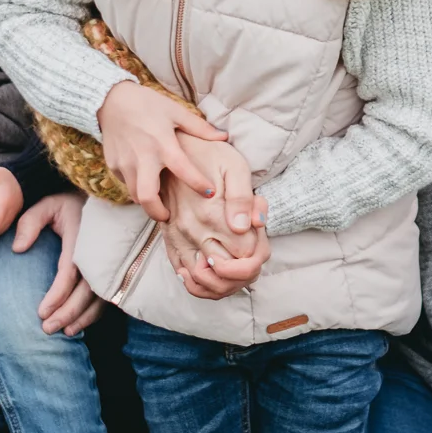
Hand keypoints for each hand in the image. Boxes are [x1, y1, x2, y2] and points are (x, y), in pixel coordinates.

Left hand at [15, 193, 104, 335]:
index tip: (41, 312)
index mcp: (82, 236)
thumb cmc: (68, 206)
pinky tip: (78, 325)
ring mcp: (110, 263)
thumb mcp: (47, 206)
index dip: (57, 294)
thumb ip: (29, 223)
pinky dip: (93, 314)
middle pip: (86, 290)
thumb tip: (18, 249)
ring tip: (64, 332)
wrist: (100, 201)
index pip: (70, 271)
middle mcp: (99, 252)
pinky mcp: (113, 272)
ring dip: (82, 317)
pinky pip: (106, 298)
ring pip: (99, 298)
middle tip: (47, 328)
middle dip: (67, 312)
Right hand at [96, 81, 227, 221]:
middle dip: (158, 212)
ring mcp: (125, 163)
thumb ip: (199, 128)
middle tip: (169, 215)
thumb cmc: (148, 104)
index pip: (183, 170)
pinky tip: (144, 180)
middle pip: (147, 197)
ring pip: (135, 194)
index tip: (210, 193)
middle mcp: (143, 157)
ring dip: (147, 201)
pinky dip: (136, 186)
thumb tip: (223, 137)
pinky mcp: (113, 165)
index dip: (198, 184)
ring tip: (158, 200)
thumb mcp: (175, 111)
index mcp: (163, 144)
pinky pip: (126, 183)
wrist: (112, 100)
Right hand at [160, 140, 268, 299]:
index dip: (260, 250)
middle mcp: (192, 231)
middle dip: (248, 269)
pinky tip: (217, 274)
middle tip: (256, 254)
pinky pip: (183, 274)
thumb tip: (248, 227)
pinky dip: (201, 284)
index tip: (262, 235)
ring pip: (203, 281)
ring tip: (240, 269)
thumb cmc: (209, 155)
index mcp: (212, 215)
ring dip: (226, 283)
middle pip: (227, 273)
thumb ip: (243, 198)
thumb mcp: (235, 166)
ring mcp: (178, 238)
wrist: (175, 148)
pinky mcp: (169, 240)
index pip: (244, 254)